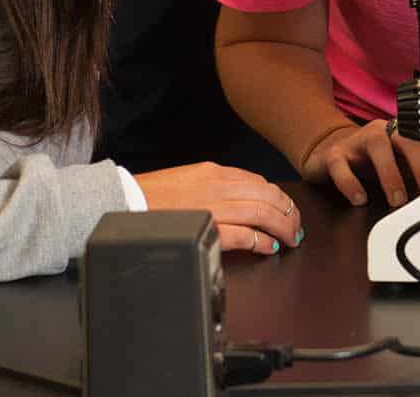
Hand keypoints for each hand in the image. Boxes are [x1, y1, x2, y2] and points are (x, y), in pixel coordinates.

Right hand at [133, 162, 302, 255]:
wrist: (123, 201)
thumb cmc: (151, 195)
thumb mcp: (188, 180)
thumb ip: (214, 186)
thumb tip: (241, 200)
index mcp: (214, 172)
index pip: (259, 182)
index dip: (279, 197)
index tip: (287, 209)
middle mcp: (218, 185)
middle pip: (268, 197)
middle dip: (288, 213)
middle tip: (296, 227)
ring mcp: (213, 206)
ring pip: (262, 213)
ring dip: (282, 227)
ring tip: (291, 238)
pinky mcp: (206, 227)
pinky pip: (244, 235)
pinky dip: (261, 241)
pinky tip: (269, 247)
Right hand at [299, 119, 419, 207]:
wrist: (330, 149)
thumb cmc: (372, 159)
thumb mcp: (401, 165)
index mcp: (405, 134)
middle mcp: (384, 131)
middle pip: (408, 138)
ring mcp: (359, 140)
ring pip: (378, 146)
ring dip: (390, 174)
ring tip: (397, 200)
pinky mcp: (334, 154)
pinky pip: (341, 165)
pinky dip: (351, 183)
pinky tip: (359, 199)